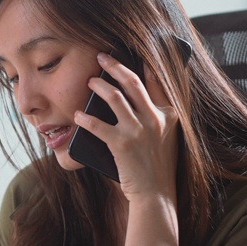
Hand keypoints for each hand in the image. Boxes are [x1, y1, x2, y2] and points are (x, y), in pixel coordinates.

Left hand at [74, 51, 179, 200]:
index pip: (157, 81)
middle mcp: (155, 118)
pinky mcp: (122, 144)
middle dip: (114, 66)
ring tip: (89, 82)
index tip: (134, 52)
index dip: (144, 64)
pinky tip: (78, 115)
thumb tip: (131, 98)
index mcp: (168, 115)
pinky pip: (98, 125)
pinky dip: (85, 118)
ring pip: (115, 97)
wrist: (155, 193)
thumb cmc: (156, 165)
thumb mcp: (165, 136)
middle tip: (101, 57)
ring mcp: (139, 130)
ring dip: (98, 86)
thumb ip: (154, 116)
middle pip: (132, 82)